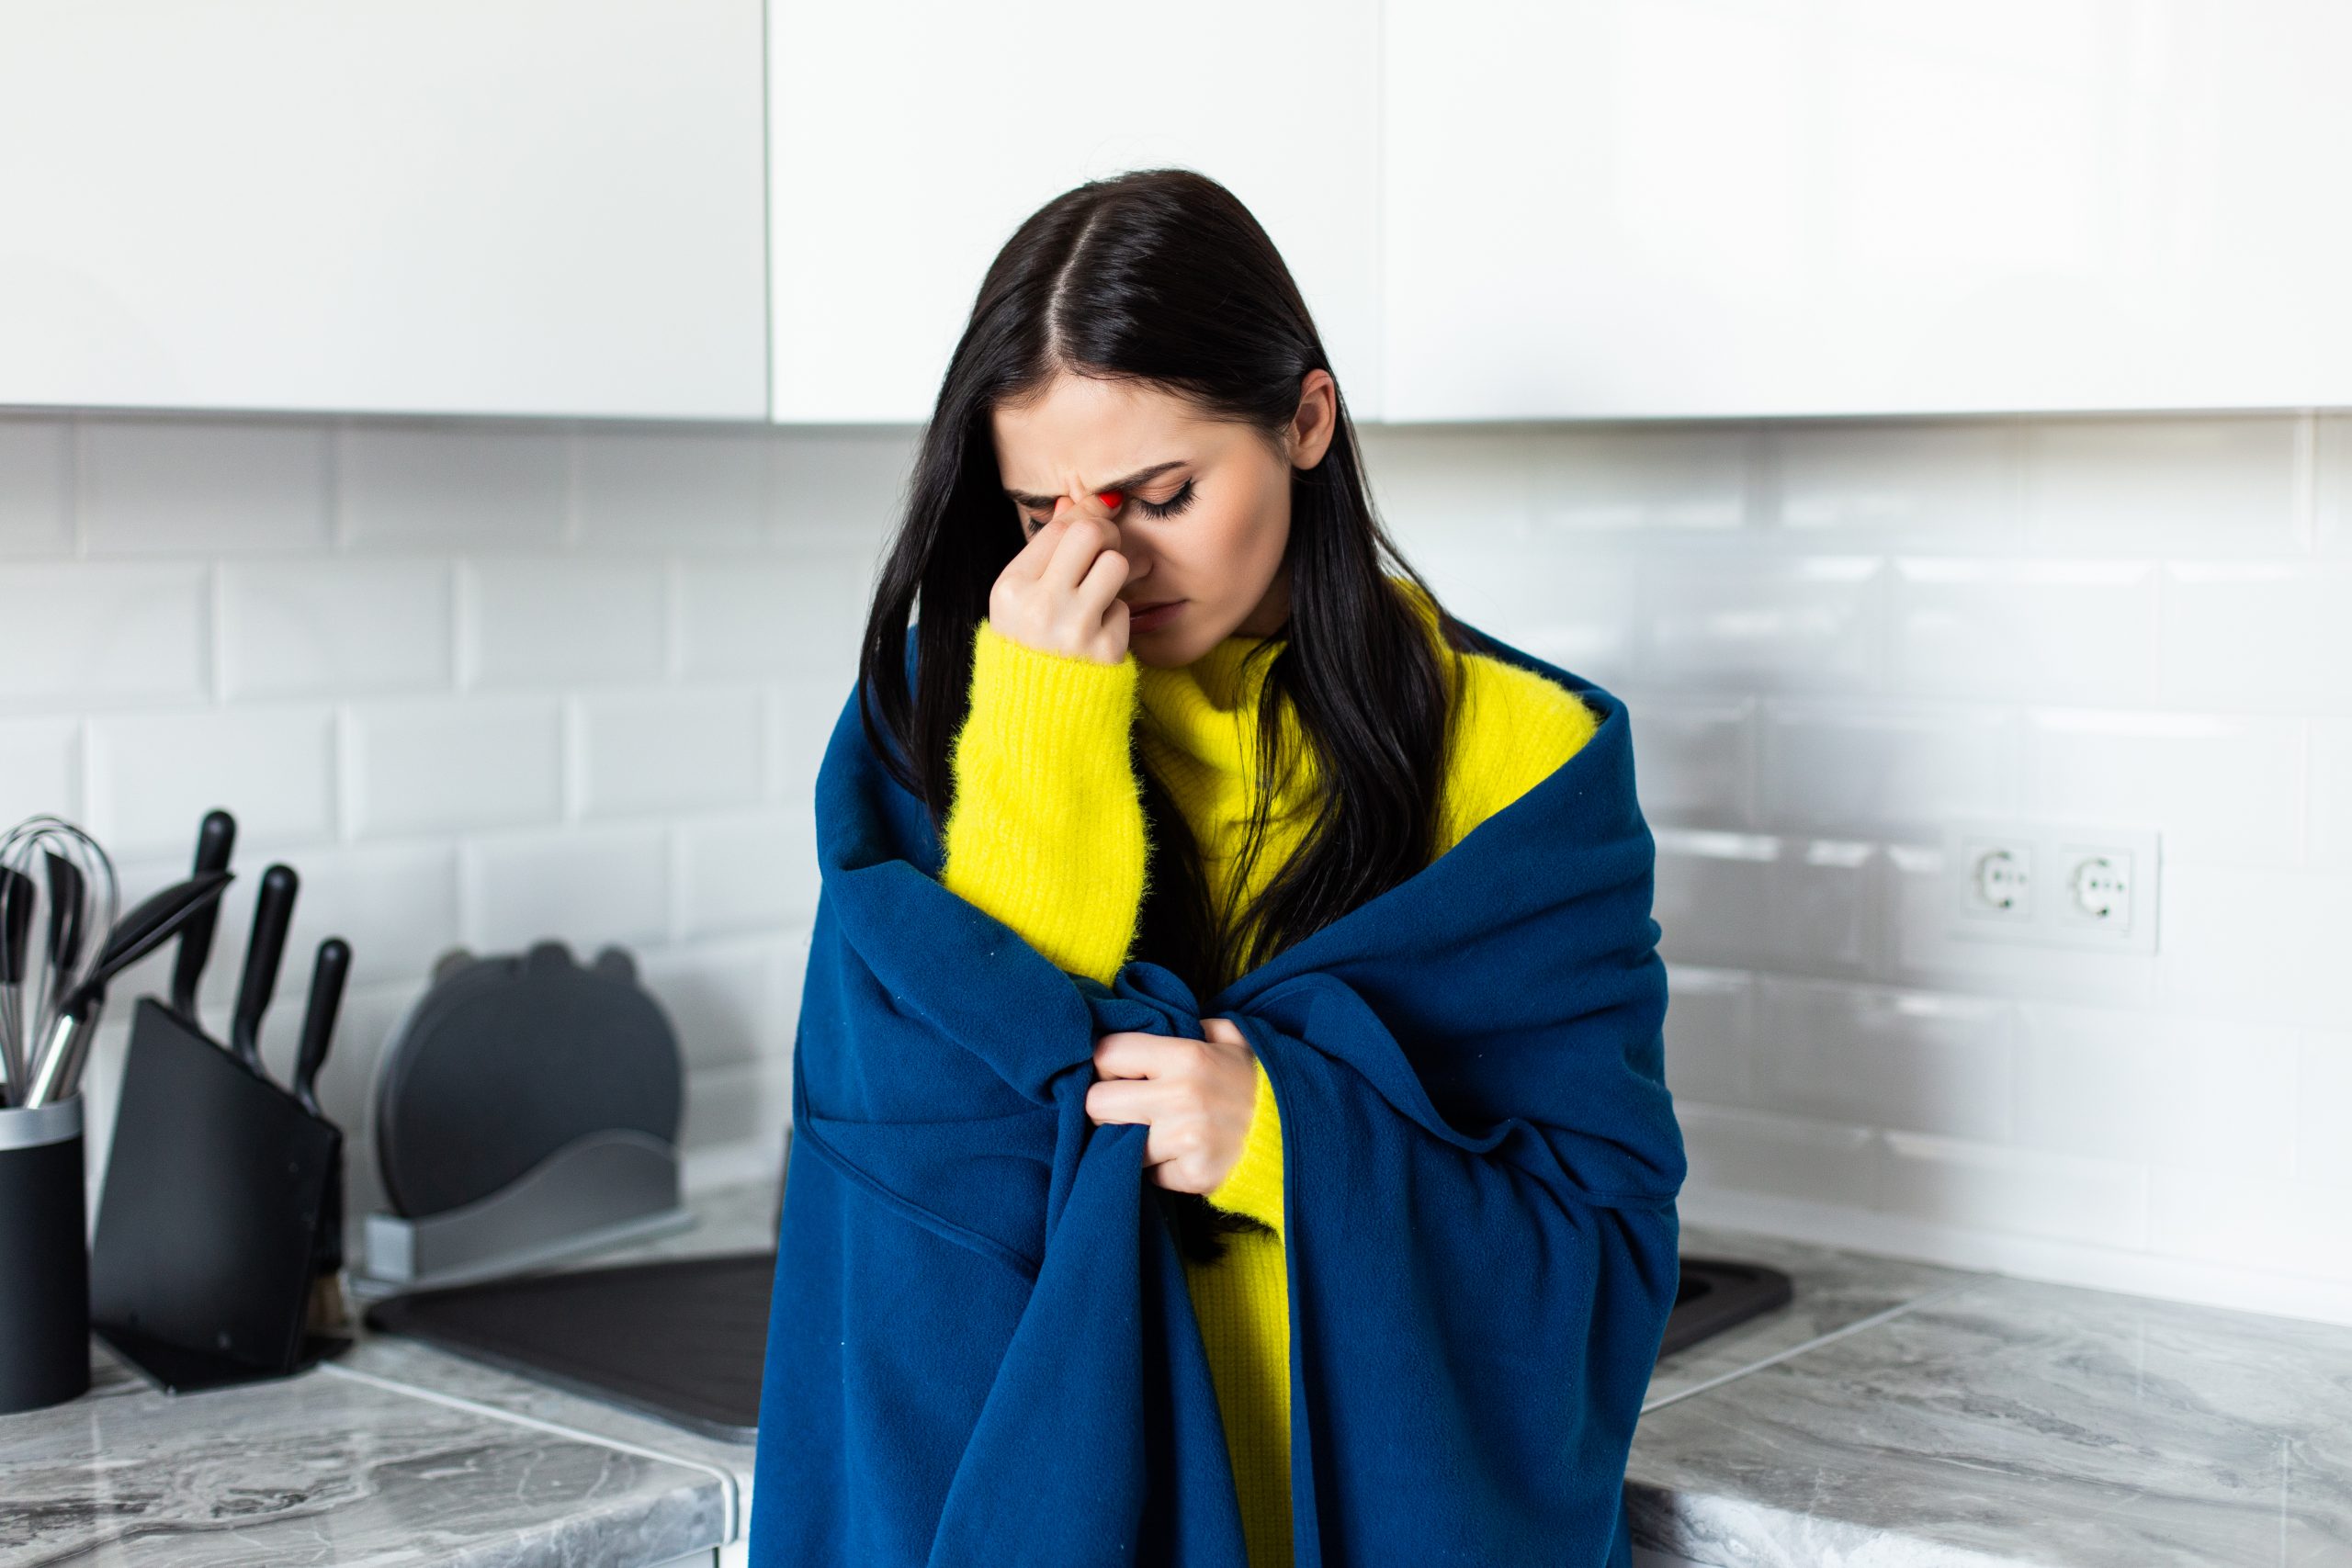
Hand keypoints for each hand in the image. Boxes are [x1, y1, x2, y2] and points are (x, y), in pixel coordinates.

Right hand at [990, 486, 1132, 665]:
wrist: (1036, 718)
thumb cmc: (1028, 648)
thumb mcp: (1021, 599)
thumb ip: (1047, 549)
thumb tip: (1076, 499)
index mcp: (1011, 588)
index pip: (1060, 528)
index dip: (1085, 516)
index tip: (1096, 519)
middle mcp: (1040, 605)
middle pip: (1090, 534)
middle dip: (1105, 534)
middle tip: (1104, 550)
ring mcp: (1074, 629)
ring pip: (1116, 564)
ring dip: (1114, 574)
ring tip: (1100, 591)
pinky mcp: (1105, 650)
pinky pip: (1123, 608)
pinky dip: (1114, 616)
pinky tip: (1097, 631)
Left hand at [1085, 1016, 1259, 1193]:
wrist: (1298, 1134)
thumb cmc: (1258, 1083)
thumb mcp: (1232, 1038)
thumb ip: (1191, 1025)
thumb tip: (1153, 1021)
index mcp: (1186, 1056)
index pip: (1108, 1053)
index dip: (1104, 1064)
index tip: (1114, 1073)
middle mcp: (1180, 1096)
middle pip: (1096, 1102)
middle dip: (1103, 1106)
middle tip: (1123, 1108)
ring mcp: (1186, 1140)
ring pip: (1118, 1143)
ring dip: (1132, 1141)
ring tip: (1159, 1134)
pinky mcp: (1193, 1175)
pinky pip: (1149, 1174)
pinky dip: (1161, 1169)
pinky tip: (1181, 1157)